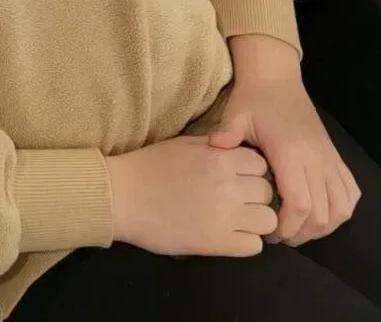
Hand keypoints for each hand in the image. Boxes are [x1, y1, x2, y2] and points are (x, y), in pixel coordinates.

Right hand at [106, 134, 276, 256]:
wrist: (122, 196)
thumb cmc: (148, 166)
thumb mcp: (183, 145)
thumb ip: (213, 146)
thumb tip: (235, 147)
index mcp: (219, 158)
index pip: (260, 164)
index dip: (250, 171)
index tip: (237, 177)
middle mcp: (228, 186)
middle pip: (266, 191)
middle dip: (254, 195)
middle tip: (236, 199)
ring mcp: (225, 217)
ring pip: (268, 220)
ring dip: (255, 220)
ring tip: (236, 219)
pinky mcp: (218, 243)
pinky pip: (254, 246)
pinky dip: (245, 241)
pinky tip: (228, 235)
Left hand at [210, 36, 360, 246]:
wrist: (276, 78)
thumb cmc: (253, 98)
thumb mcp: (236, 114)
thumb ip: (227, 134)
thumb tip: (214, 148)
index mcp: (291, 153)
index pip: (300, 204)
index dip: (287, 226)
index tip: (269, 232)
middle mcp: (316, 159)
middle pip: (322, 214)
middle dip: (301, 233)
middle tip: (278, 234)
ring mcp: (329, 159)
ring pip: (340, 208)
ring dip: (322, 226)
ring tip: (297, 227)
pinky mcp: (335, 157)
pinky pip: (350, 192)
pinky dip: (339, 209)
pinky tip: (320, 211)